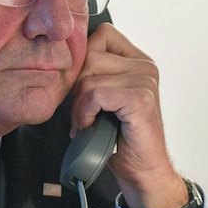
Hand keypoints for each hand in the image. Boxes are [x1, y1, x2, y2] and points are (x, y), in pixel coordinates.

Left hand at [70, 24, 187, 207]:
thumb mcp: (106, 99)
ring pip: (89, 77)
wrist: (142, 172)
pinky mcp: (139, 98)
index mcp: (138, 61)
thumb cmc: (122, 139)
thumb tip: (63, 58)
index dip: (84, 59)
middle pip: (90, 56)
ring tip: (86, 124)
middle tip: (81, 115)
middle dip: (77, 88)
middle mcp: (145, 66)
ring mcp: (144, 80)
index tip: (82, 90)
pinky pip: (95, 94)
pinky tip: (91, 127)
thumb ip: (95, 74)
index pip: (102, 35)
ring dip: (79, 106)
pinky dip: (85, 113)